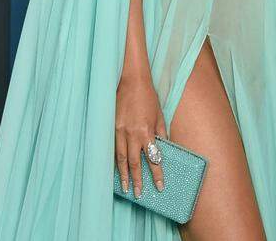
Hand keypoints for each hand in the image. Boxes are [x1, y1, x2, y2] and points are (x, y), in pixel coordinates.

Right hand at [115, 73, 166, 197]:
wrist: (131, 81)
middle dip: (137, 180)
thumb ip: (161, 133)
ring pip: (121, 159)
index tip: (159, 186)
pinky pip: (113, 149)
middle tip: (139, 194)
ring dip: (123, 175)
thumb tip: (164, 149)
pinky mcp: (111, 127)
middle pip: (135, 163)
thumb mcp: (159, 115)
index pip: (153, 159)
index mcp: (147, 132)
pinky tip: (116, 169)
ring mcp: (119, 132)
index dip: (156, 174)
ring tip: (125, 188)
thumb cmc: (148, 97)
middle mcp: (132, 134)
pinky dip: (115, 161)